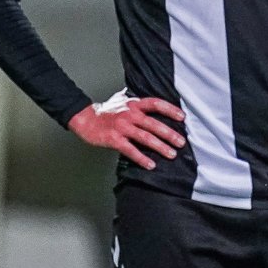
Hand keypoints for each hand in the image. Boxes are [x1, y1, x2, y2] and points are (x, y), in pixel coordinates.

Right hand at [68, 96, 184, 169]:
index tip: (182, 117)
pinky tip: (150, 164)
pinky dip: (141, 158)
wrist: (85, 119)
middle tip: (181, 142)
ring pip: (145, 137)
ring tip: (171, 154)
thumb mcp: (124, 102)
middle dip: (170, 134)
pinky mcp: (114, 139)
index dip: (170, 109)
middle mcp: (130, 114)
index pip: (156, 104)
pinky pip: (130, 149)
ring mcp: (122, 127)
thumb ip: (139, 105)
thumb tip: (157, 106)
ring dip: (160, 147)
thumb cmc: (107, 112)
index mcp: (134, 104)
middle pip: (153, 123)